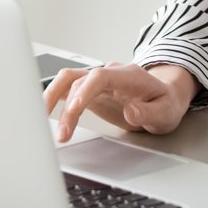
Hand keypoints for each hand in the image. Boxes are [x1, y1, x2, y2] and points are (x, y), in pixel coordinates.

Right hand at [42, 61, 197, 143]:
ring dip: (53, 98)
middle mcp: (110, 73)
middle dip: (67, 107)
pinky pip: (67, 88)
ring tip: (42, 122)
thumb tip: (130, 110)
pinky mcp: (90, 90)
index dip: (85, 91)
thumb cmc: (164, 103)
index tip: (75, 110)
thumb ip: (148, 112)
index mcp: (129, 76)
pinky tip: (42, 112)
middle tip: (62, 133)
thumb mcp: (165, 112)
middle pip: (79, 80)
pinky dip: (53, 98)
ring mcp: (98, 80)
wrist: (164, 97)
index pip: (101, 76)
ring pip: (67, 80)